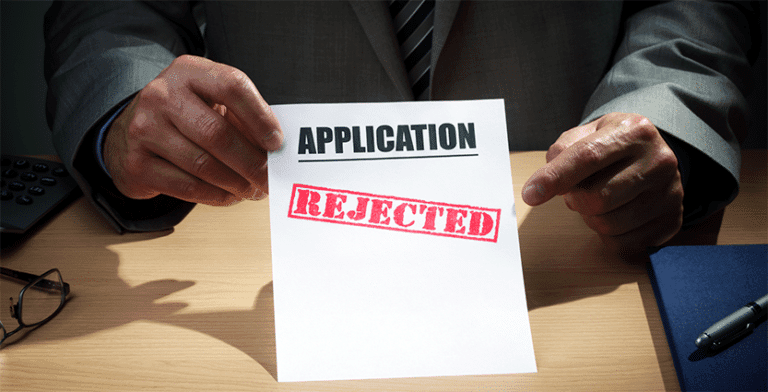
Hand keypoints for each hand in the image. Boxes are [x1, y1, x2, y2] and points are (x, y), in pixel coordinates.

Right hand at [104, 55, 282, 205]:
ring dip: (237, 183)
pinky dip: (217, 196)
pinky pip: (188, 187)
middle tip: (269, 179)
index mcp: (189, 72)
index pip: (232, 86)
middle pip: (218, 134)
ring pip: (203, 165)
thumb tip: (275, 151)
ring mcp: (145, 129)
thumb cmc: (185, 116)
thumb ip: (242, 118)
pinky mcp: (137, 163)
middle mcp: (162, 95)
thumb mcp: (212, 102)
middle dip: (252, 162)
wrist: (132, 131)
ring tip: (253, 190)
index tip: (277, 143)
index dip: (260, 117)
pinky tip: (230, 195)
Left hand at [522, 113, 683, 253]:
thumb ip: (561, 152)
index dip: (554, 178)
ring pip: (609, 225)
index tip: (530, 194)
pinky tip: (616, 216)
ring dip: (591, 219)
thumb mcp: (587, 134)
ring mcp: (670, 193)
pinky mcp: (672, 221)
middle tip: (578, 191)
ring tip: (600, 201)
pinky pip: (623, 246)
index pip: (586, 157)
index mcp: (634, 131)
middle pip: (597, 198)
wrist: (652, 156)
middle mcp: (659, 160)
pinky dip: (608, 238)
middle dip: (575, 201)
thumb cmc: (611, 147)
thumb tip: (544, 183)